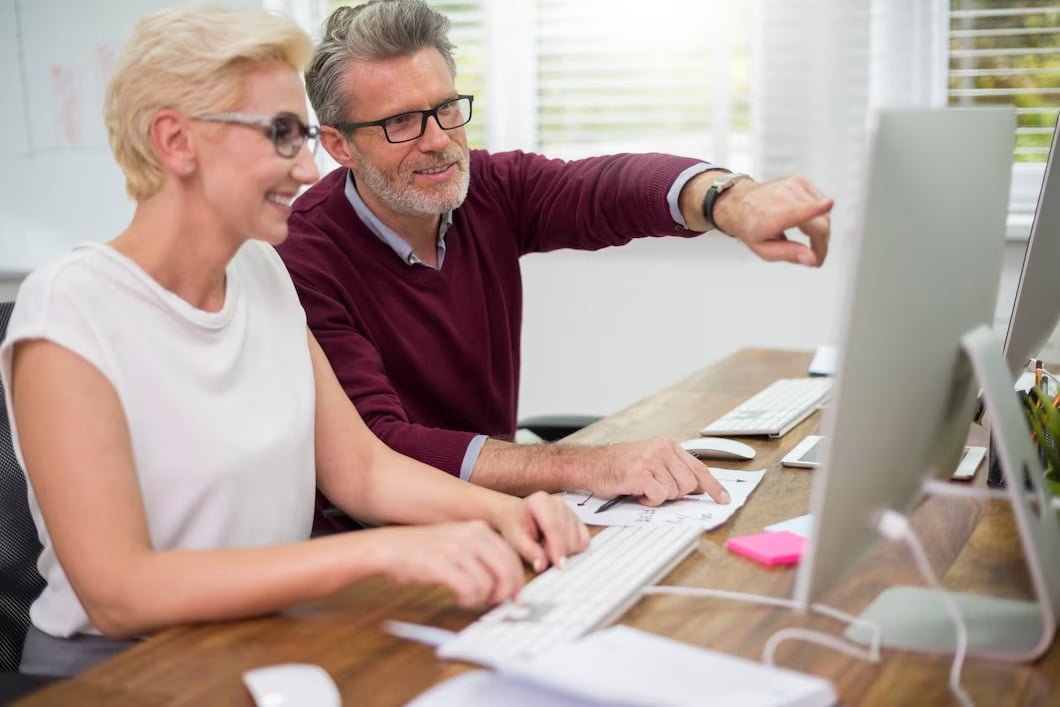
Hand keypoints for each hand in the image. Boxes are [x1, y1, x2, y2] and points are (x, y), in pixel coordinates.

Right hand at [367, 522, 523, 606]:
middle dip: (506, 592)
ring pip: (489, 583)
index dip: (516, 580)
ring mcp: (457, 549)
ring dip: (483, 598)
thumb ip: (481, 556)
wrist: (388, 548)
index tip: (514, 595)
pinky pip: (469, 589)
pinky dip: (469, 600)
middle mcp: (471, 535)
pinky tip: (460, 598)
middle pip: (506, 570)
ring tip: (471, 599)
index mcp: (478, 529)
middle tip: (497, 604)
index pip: (511, 557)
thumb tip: (506, 580)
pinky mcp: (442, 565)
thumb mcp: (457, 542)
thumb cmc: (422, 551)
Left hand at [491, 491, 589, 572]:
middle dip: (558, 551)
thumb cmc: (515, 524)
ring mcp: (570, 510)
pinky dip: (574, 549)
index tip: (559, 565)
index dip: (558, 547)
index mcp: (540, 502)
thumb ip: (529, 551)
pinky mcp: (578, 520)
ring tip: (546, 546)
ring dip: (565, 551)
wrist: (516, 515)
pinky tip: (559, 547)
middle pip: (568, 535)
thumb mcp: (515, 538)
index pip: (554, 527)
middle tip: (542, 553)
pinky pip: (584, 540)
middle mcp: (558, 503)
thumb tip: (542, 565)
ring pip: (578, 539)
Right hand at [578, 438, 730, 507]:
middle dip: (675, 494)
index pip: (698, 468)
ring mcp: (651, 460)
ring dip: (659, 497)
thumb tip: (698, 488)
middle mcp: (661, 449)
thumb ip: (674, 470)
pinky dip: (649, 501)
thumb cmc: (619, 466)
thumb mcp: (651, 460)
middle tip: (656, 490)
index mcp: (667, 445)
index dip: (713, 486)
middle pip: (689, 484)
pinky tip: (638, 494)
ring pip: (674, 492)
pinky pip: (659, 496)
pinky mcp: (640, 473)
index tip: (724, 499)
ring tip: (643, 489)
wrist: (590, 464)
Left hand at [714, 176, 832, 266]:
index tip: (828, 204)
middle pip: (820, 222)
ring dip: (820, 230)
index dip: (815, 209)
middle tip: (814, 256)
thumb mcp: (764, 250)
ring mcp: (793, 186)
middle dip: (821, 242)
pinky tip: (805, 222)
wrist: (740, 204)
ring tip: (806, 240)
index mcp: (771, 215)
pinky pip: (821, 202)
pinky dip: (818, 215)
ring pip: (824, 213)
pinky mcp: (801, 181)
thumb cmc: (751, 227)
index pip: (796, 212)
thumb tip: (812, 259)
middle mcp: (782, 196)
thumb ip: (789, 254)